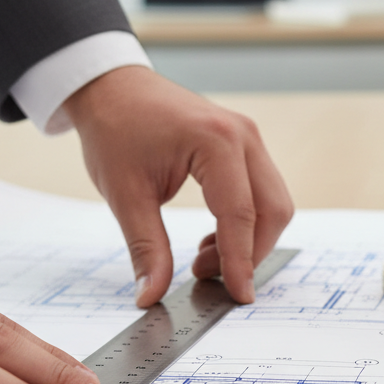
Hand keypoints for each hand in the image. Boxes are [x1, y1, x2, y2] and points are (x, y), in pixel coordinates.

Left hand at [65, 66, 293, 306]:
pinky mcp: (244, 144)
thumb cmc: (115, 130)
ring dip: (249, 239)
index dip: (241, 261)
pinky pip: (262, 192)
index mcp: (215, 141)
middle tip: (207, 277)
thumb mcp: (125, 195)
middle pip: (272, 210)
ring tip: (203, 259)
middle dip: (249, 252)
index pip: (239, 214)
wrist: (111, 87)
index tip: (239, 297)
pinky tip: (211, 239)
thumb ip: (146, 248)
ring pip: (273, 203)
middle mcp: (242, 135)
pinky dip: (246, 222)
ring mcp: (248, 137)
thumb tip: (151, 295)